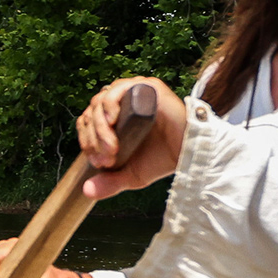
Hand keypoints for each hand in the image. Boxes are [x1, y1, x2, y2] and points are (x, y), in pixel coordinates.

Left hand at [76, 78, 184, 199]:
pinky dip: (110, 104)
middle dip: (93, 138)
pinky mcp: (147, 86)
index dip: (86, 140)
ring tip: (111, 147)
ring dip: (100, 126)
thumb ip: (110, 182)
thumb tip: (86, 191)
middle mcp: (123, 101)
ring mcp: (134, 92)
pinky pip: (120, 88)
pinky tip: (112, 121)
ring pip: (101, 101)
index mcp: (116, 117)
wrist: (190, 152)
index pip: (88, 120)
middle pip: (92, 111)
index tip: (98, 161)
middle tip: (106, 158)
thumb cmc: (163, 159)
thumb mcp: (131, 175)